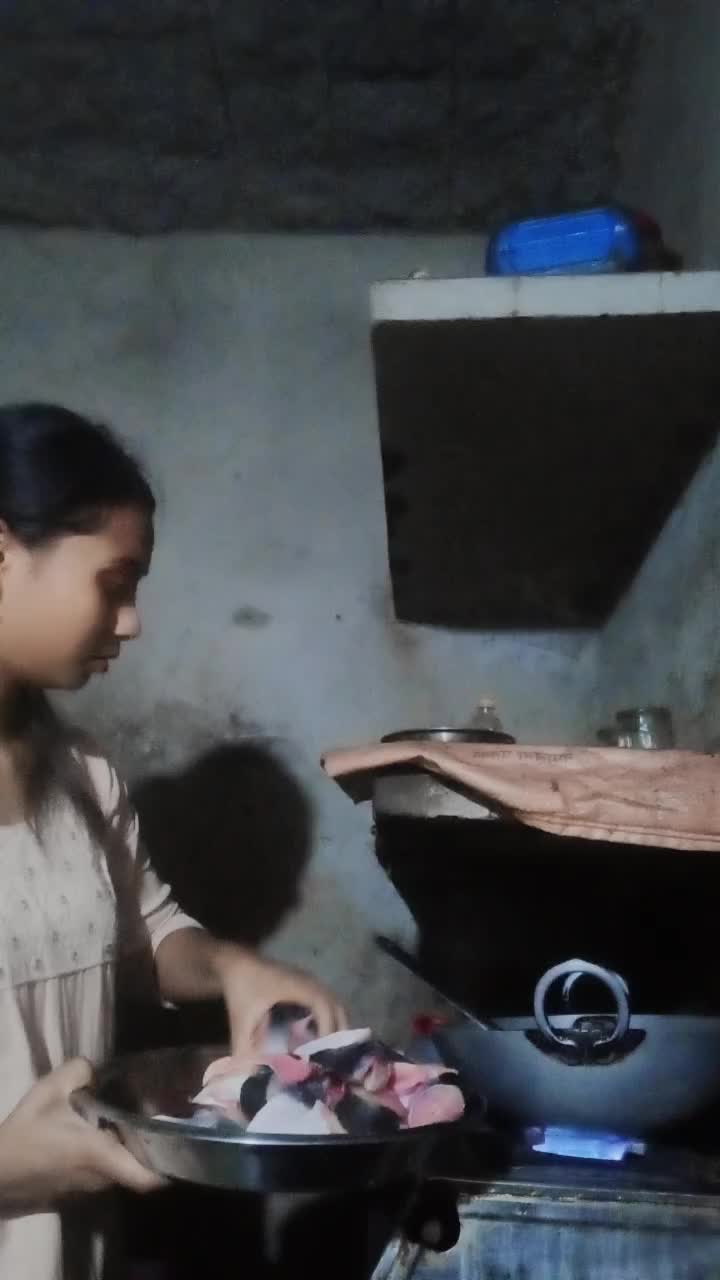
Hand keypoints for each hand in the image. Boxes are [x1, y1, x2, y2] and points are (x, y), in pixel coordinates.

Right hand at [0, 1059, 163, 1213]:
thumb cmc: (25, 1133)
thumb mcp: (50, 1090)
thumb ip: (81, 1070)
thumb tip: (99, 1070)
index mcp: (102, 1155)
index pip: (150, 1178)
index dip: (172, 1163)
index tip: (182, 1137)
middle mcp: (102, 1179)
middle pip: (140, 1166)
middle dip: (151, 1143)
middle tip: (158, 1112)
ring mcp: (89, 1190)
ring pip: (122, 1169)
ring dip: (127, 1148)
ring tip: (130, 1116)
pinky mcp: (76, 1193)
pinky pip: (104, 1174)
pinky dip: (109, 1156)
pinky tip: (101, 1131)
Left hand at [215, 948, 347, 1054]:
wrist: (234, 962)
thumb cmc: (240, 987)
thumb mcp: (241, 1018)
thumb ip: (244, 1048)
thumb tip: (248, 1076)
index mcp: (298, 987)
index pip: (324, 1007)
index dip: (327, 1030)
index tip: (322, 1055)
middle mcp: (309, 982)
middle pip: (336, 1006)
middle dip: (338, 1032)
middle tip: (333, 1059)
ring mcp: (309, 981)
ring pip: (333, 1004)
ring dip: (334, 1026)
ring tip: (328, 1052)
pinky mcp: (305, 985)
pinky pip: (325, 1002)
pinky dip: (327, 1019)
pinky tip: (317, 1038)